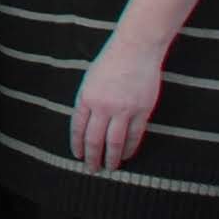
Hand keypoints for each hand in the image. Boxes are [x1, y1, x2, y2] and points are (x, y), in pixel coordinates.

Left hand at [70, 32, 164, 171]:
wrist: (135, 49)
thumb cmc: (110, 62)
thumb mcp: (90, 80)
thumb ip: (88, 102)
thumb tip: (87, 125)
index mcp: (86, 97)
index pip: (78, 128)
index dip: (77, 144)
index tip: (77, 156)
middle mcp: (103, 106)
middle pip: (94, 139)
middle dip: (92, 157)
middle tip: (91, 169)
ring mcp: (123, 109)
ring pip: (114, 141)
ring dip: (111, 157)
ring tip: (109, 168)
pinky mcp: (142, 110)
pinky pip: (134, 135)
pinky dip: (129, 147)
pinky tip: (126, 155)